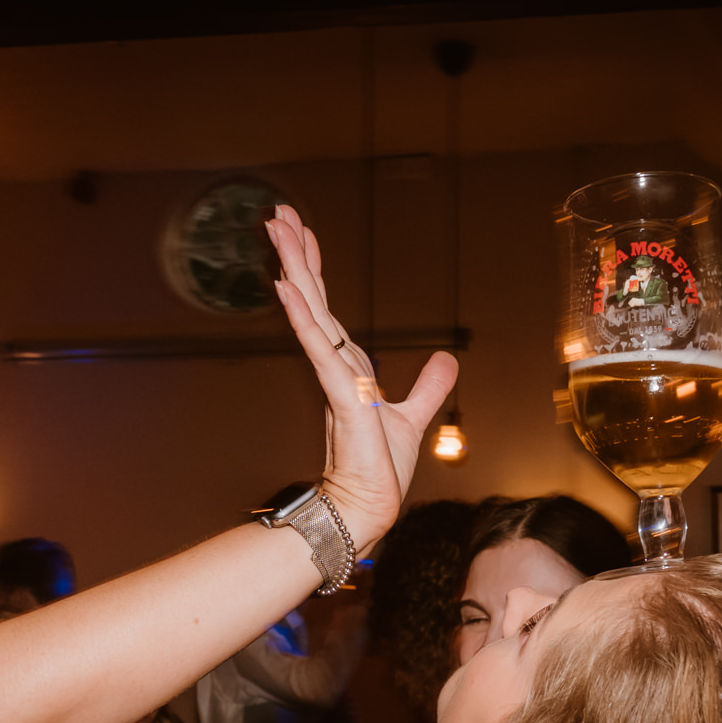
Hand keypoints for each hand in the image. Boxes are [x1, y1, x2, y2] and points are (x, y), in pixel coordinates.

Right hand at [266, 206, 454, 548]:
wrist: (371, 507)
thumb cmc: (381, 472)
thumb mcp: (413, 417)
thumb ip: (427, 387)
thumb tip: (445, 358)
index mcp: (348, 367)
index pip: (328, 308)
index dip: (315, 268)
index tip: (301, 233)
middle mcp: (336, 366)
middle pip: (314, 298)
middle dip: (296, 254)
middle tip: (276, 215)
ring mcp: (334, 378)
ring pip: (312, 312)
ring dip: (295, 270)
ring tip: (276, 232)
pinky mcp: (339, 395)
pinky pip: (318, 348)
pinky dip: (303, 317)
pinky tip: (286, 288)